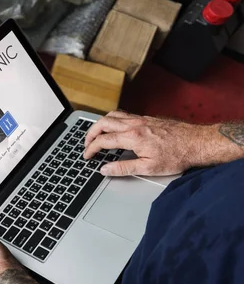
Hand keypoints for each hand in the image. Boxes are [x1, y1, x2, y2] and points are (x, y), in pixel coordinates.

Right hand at [83, 111, 210, 176]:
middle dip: (90, 133)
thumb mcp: (148, 168)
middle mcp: (134, 125)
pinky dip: (112, 120)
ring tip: (96, 134)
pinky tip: (114, 128)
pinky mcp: (146, 118)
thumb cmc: (176, 156)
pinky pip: (122, 114)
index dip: (91, 149)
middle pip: (103, 123)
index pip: (103, 140)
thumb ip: (123, 168)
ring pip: (112, 115)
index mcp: (132, 137)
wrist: (196, 143)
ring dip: (100, 124)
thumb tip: (105, 169)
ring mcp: (140, 119)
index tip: (87, 156)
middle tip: (87, 144)